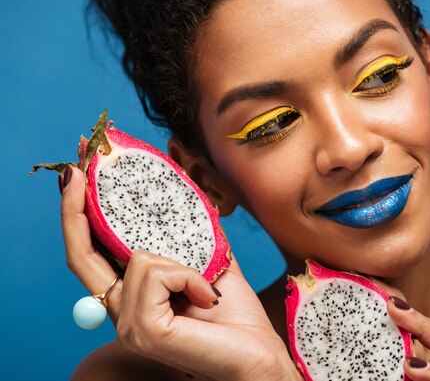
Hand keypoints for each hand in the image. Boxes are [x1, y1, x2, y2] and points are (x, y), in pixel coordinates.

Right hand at [60, 166, 301, 380]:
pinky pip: (158, 273)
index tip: (79, 175)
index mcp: (133, 295)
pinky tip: (206, 298)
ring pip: (138, 258)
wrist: (258, 356)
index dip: (79, 214)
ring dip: (184, 263)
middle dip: (75, 208)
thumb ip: (191, 236)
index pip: (91, 254)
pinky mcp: (143, 330)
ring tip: (205, 287)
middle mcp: (120, 311)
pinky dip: (191, 276)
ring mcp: (128, 324)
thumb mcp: (210, 264)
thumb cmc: (235, 318)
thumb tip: (184, 192)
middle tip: (78, 169)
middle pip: (81, 254)